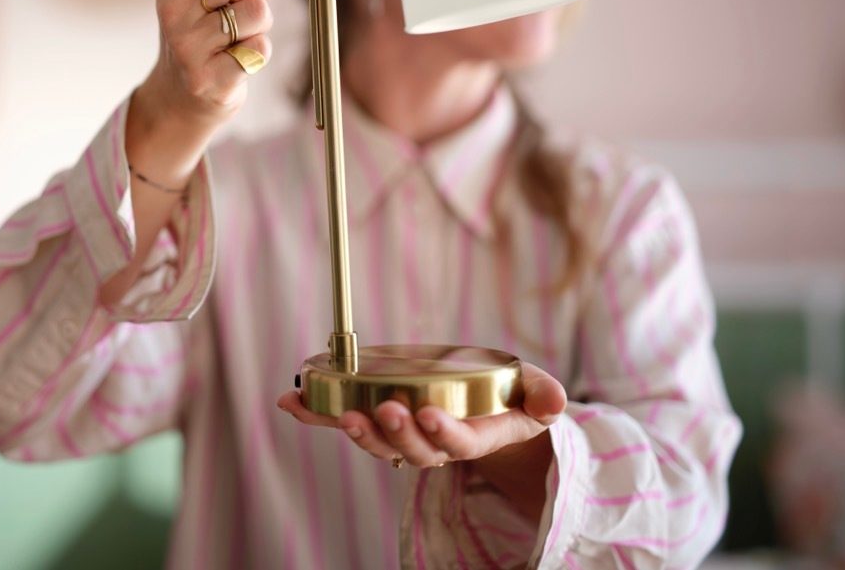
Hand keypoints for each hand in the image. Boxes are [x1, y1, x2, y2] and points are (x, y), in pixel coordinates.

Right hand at [137, 0, 291, 132]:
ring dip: (262, 21)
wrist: (181, 93)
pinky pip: (260, 48)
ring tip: (238, 32)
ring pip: (259, 12)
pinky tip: (237, 58)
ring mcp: (187, 46)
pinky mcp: (208, 79)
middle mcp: (171, 8)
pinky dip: (259, 51)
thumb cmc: (201, 23)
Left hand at [275, 362, 565, 468]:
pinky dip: (316, 416)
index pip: (458, 441)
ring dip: (358, 432)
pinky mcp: (378, 423)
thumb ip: (542, 396)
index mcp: (474, 435)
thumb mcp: (532, 394)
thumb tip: (554, 403)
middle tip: (384, 411)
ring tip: (341, 416)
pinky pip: (345, 422)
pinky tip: (291, 402)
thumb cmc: (510, 399)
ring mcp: (404, 437)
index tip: (428, 415)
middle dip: (396, 434)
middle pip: (412, 450)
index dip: (442, 432)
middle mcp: (434, 444)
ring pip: (380, 444)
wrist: (488, 413)